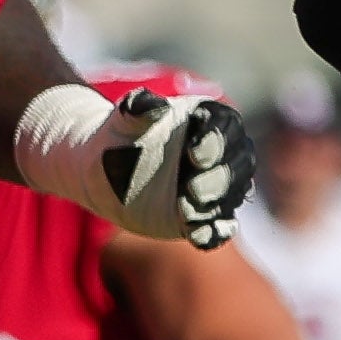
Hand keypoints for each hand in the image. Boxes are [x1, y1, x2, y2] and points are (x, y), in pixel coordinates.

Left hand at [106, 91, 253, 247]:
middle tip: (193, 188)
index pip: (225, 127)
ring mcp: (214, 185)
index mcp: (208, 121)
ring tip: (186, 212)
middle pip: (238, 165)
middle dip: (219, 178)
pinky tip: (198, 237)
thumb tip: (148, 102)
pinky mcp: (202, 214)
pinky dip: (213, 232)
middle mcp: (220, 153)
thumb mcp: (123, 118)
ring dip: (214, 205)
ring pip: (232, 196)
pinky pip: (219, 226)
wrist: (103, 169)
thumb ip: (138, 107)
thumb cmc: (119, 135)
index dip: (214, 140)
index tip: (193, 152)